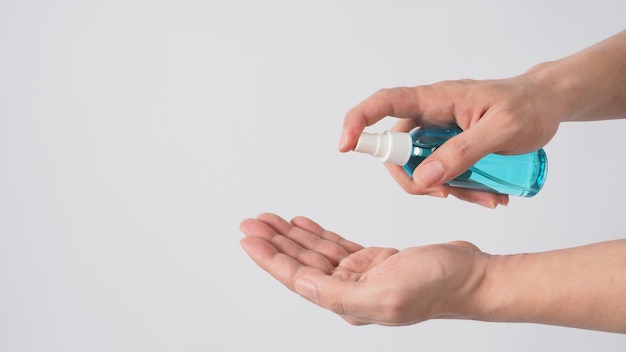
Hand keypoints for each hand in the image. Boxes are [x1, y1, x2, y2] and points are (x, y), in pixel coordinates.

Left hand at [239, 213, 487, 324]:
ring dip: (292, 236)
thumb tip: (300, 284)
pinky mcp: (374, 261)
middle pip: (302, 264)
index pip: (298, 279)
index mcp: (348, 302)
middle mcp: (350, 290)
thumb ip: (338, 293)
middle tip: (252, 222)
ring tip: (270, 219)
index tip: (249, 240)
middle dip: (275, 242)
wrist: (471, 275)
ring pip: (316, 252)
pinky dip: (317, 234)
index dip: (270, 259)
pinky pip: (336, 245)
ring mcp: (362, 275)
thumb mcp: (386, 293)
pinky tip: (302, 224)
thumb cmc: (438, 286)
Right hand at [339, 74, 564, 207]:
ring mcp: (438, 132)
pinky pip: (440, 172)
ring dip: (445, 188)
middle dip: (416, 179)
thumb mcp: (502, 130)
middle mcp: (430, 115)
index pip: (384, 103)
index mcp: (435, 99)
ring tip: (485, 198)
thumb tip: (424, 176)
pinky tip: (488, 195)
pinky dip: (458, 188)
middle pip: (397, 150)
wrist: (547, 105)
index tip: (346, 146)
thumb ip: (463, 152)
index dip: (358, 122)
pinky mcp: (450, 146)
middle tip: (447, 195)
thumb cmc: (528, 107)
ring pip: (421, 167)